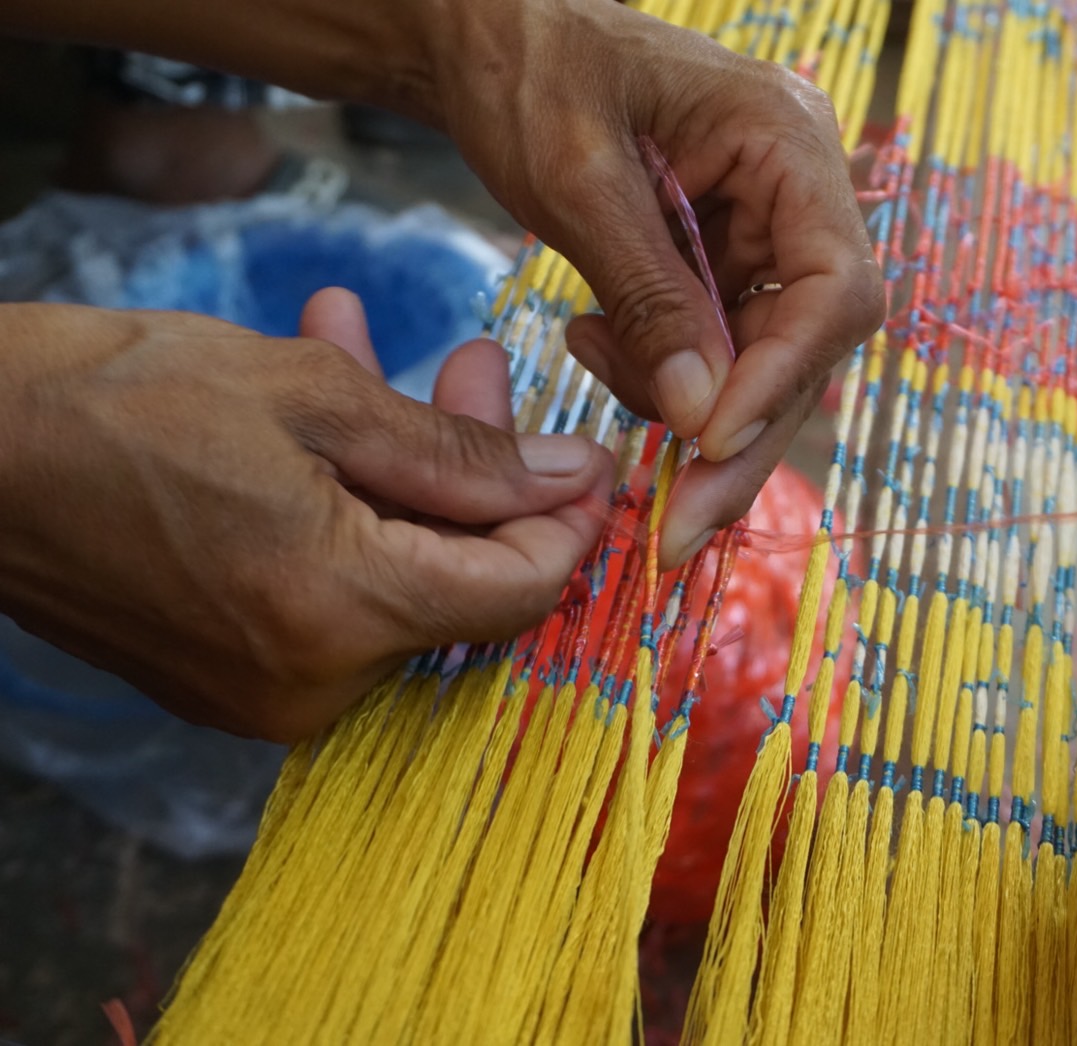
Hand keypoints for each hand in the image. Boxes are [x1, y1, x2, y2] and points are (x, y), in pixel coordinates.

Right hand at [0, 290, 610, 740]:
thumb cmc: (119, 399)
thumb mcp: (314, 397)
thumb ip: (462, 454)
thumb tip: (569, 480)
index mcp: (343, 614)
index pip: (522, 591)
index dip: (569, 521)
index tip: (586, 453)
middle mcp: (313, 683)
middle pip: (461, 585)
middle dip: (478, 473)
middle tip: (473, 366)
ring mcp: (263, 694)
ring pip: (395, 582)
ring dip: (403, 476)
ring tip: (374, 361)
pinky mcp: (227, 680)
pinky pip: (331, 598)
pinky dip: (345, 515)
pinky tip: (322, 419)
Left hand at [425, 0, 884, 566]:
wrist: (487, 37)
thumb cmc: (528, 69)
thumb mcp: (578, 179)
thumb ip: (649, 295)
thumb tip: (703, 418)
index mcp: (788, 141)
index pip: (836, 286)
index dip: (784, 376)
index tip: (708, 441)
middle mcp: (798, 192)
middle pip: (810, 344)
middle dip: (741, 437)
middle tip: (677, 525)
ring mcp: (765, 231)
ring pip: (766, 364)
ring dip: (690, 406)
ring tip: (592, 357)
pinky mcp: (726, 264)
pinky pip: (718, 350)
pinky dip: (661, 374)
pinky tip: (597, 341)